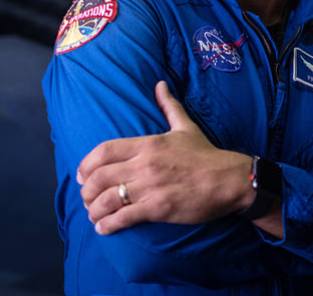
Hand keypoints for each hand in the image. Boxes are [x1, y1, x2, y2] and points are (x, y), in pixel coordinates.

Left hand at [77, 81, 253, 234]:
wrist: (230, 180)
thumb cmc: (206, 155)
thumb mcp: (186, 127)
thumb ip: (169, 106)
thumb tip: (160, 84)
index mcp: (148, 144)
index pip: (104, 151)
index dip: (86, 165)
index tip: (82, 176)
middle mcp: (145, 164)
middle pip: (99, 177)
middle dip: (86, 191)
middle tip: (86, 199)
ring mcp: (151, 186)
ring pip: (107, 199)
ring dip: (93, 210)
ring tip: (94, 216)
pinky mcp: (158, 208)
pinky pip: (123, 217)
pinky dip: (108, 225)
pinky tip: (104, 228)